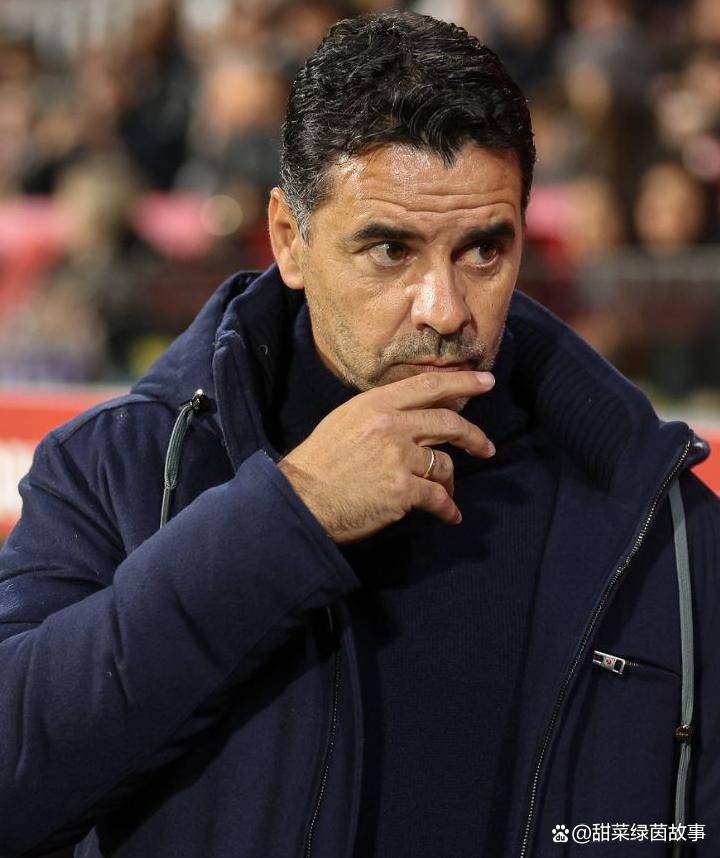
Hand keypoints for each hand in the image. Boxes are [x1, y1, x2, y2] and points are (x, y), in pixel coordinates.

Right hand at [277, 370, 495, 543]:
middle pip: (448, 423)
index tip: (485, 382)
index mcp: (376, 404)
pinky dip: (447, 508)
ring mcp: (398, 457)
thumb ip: (380, 413)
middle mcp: (391, 425)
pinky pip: (437, 496)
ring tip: (446, 492)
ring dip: (449, 480)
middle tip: (486, 447)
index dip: (462, 383)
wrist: (301, 499)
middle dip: (473, 436)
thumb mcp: (345, 421)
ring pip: (444, 463)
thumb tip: (412, 414)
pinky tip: (450, 515)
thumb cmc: (319, 462)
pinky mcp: (402, 490)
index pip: (428, 386)